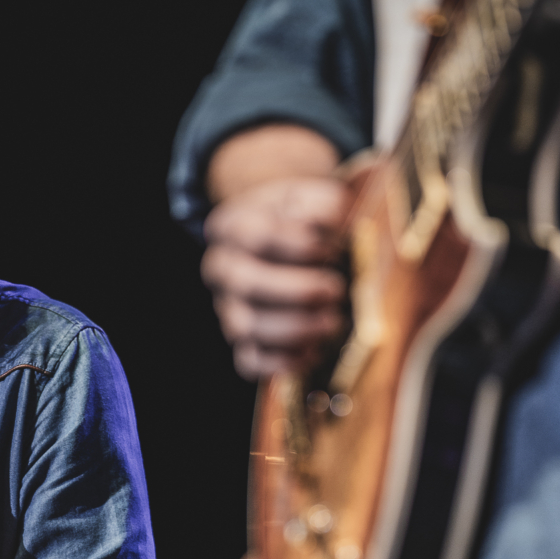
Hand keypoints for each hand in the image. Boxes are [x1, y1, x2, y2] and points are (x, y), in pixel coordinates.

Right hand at [202, 176, 351, 378]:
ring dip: (296, 329)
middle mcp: (222, 269)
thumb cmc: (296, 219)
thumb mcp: (307, 196)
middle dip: (299, 291)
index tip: (329, 248)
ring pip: (248, 328)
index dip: (299, 246)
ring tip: (332, 322)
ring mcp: (228, 307)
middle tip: (334, 289)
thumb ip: (323, 203)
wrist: (276, 238)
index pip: (258, 237)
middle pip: (247, 285)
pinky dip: (283, 362)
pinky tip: (315, 350)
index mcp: (232, 227)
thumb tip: (338, 222)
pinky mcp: (241, 341)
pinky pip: (251, 362)